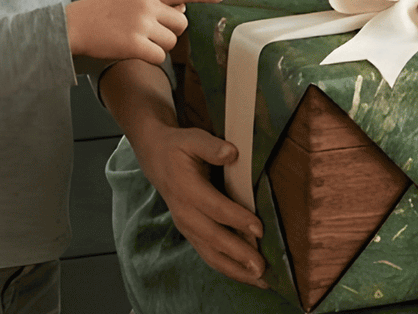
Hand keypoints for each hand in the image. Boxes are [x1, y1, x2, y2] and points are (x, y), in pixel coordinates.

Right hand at [65, 0, 223, 65]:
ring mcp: (141, 24)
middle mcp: (147, 5)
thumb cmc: (102, 13)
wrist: (74, 25)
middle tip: (149, 33)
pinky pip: (159, 57)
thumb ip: (156, 3)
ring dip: (159, 47)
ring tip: (137, 40)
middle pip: (181, 25)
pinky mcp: (134, 44)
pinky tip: (134, 52)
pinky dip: (151, 58)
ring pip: (171, 43)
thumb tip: (182, 9)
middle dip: (171, 33)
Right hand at [130, 112, 267, 286]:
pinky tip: (247, 275)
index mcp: (187, 189)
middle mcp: (185, 213)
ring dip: (235, 270)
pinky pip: (209, 255)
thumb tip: (232, 153)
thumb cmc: (179, 147)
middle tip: (261, 268)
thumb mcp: (193, 138)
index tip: (260, 229)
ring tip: (260, 280)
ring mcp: (187, 227)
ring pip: (211, 254)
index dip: (238, 219)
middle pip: (214, 239)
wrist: (156, 158)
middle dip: (238, 255)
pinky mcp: (191, 234)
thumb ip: (212, 146)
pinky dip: (228, 267)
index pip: (216, 208)